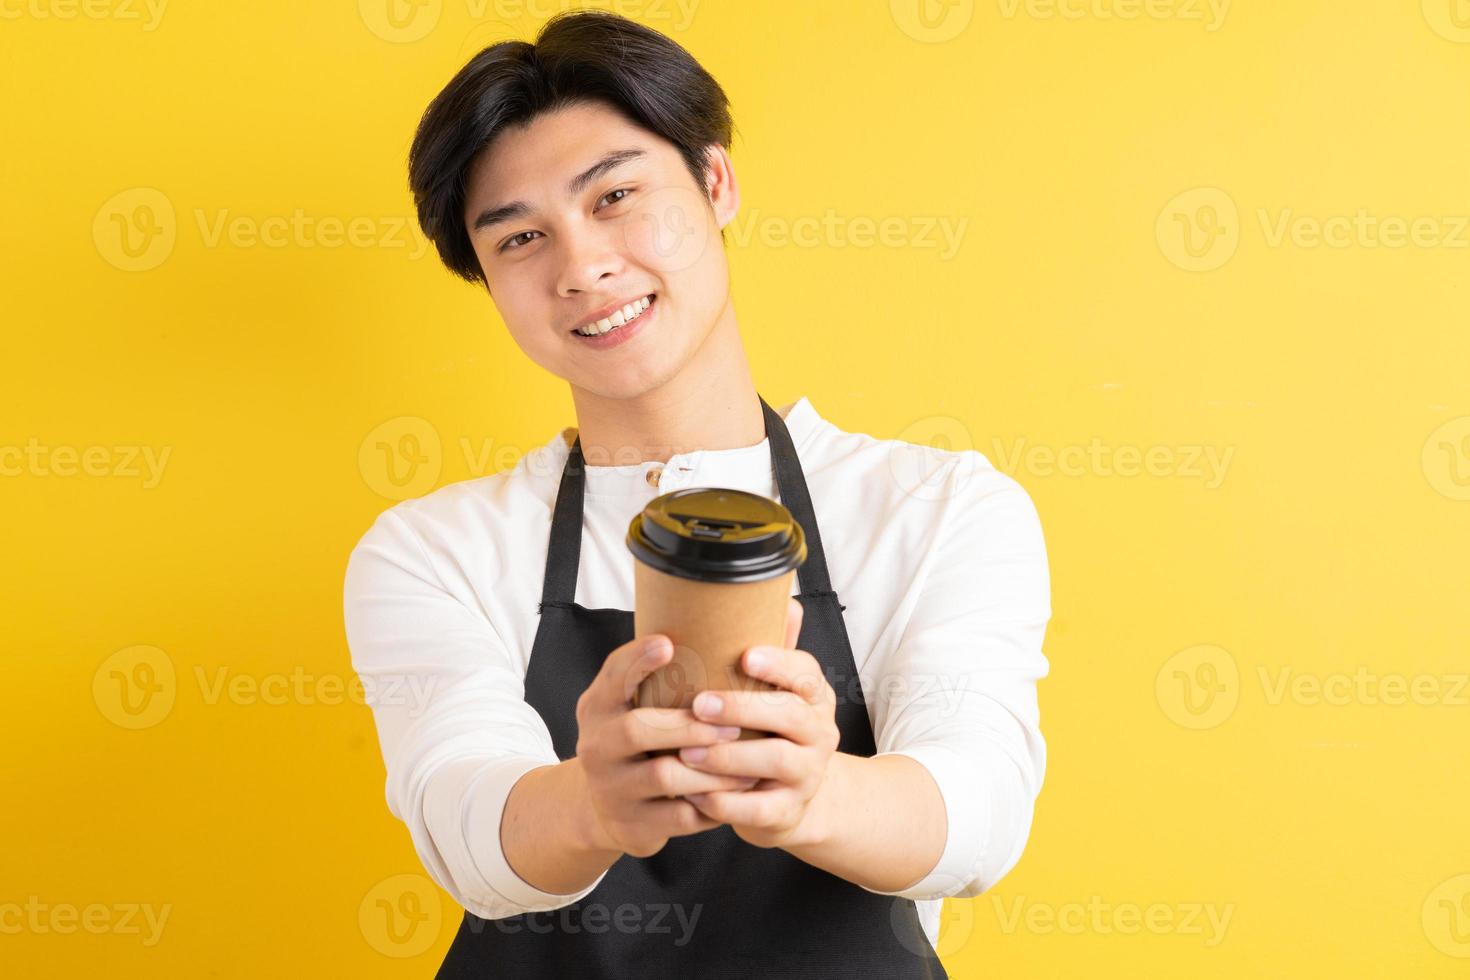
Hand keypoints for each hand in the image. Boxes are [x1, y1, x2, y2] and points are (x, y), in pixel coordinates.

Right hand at [574, 633, 758, 858]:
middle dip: (690, 725)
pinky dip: (713, 805)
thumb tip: (775, 609)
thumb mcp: (639, 702)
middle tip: (735, 723)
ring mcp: (611, 787)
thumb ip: (684, 662)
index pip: (611, 674)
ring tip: (750, 762)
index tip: (668, 643)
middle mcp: (596, 744)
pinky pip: (678, 816)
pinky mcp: (632, 824)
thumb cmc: (643, 740)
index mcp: (598, 705)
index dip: (637, 659)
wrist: (608, 809)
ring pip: (665, 776)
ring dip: (712, 769)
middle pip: (638, 729)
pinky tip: (739, 793)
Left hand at [678, 598, 840, 848]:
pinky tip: (696, 796)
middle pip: (790, 715)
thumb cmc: (769, 733)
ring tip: (686, 751)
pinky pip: (759, 809)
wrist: (791, 801)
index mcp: (813, 696)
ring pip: (774, 761)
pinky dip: (727, 804)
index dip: (778, 663)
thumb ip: (772, 649)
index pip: (805, 672)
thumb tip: (778, 596)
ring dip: (727, 757)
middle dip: (743, 708)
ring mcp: (808, 774)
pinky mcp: (789, 812)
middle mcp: (819, 732)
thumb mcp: (775, 692)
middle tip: (698, 704)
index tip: (745, 656)